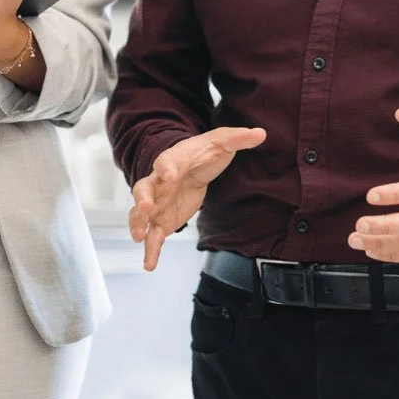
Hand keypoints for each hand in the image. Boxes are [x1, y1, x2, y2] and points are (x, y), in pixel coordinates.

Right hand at [129, 128, 267, 270]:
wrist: (192, 166)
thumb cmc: (205, 152)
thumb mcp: (222, 142)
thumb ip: (238, 138)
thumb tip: (261, 133)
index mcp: (173, 160)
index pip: (166, 161)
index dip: (166, 167)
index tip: (169, 174)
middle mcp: (159, 182)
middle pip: (143, 188)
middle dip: (142, 198)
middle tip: (145, 207)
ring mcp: (157, 203)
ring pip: (141, 214)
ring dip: (138, 224)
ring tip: (139, 237)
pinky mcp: (162, 219)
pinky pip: (153, 235)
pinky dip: (150, 250)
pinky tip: (149, 265)